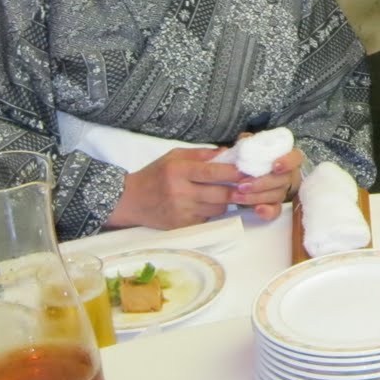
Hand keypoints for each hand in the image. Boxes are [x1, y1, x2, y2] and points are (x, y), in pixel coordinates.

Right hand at [109, 147, 240, 230]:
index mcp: (178, 171)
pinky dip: (211, 211)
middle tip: (247, 185)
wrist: (130, 200)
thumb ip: (201, 154)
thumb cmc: (155, 174)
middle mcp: (180, 192)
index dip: (233, 173)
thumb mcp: (174, 156)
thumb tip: (228, 153)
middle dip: (237, 190)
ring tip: (223, 192)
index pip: (212, 172)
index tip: (248, 171)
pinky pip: (207, 218)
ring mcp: (181, 211)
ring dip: (225, 201)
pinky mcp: (182, 226)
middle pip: (220, 194)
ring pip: (217, 208)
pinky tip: (205, 204)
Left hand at [224, 140, 305, 221]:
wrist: (242, 175)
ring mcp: (282, 191)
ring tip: (237, 195)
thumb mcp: (248, 146)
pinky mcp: (274, 205)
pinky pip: (275, 211)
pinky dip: (267, 211)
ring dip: (256, 196)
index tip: (274, 166)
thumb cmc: (249, 158)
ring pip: (277, 196)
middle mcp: (288, 174)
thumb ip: (247, 142)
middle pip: (283, 180)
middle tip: (242, 184)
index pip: (295, 158)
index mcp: (285, 157)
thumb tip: (245, 140)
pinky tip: (257, 210)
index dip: (288, 162)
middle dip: (262, 183)